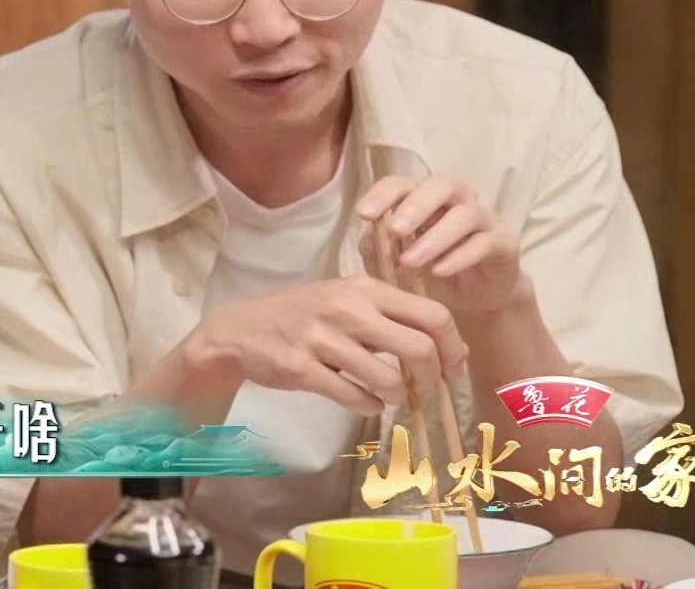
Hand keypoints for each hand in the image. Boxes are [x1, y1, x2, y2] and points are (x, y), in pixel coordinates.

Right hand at [181, 276, 467, 415]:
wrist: (241, 329)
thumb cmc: (303, 314)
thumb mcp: (345, 298)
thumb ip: (388, 314)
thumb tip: (442, 346)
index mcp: (365, 288)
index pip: (432, 314)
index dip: (453, 346)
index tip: (452, 366)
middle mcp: (347, 309)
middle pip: (419, 347)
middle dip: (430, 376)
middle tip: (423, 387)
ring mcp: (322, 339)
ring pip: (388, 379)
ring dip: (396, 396)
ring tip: (388, 395)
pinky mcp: (302, 368)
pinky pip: (354, 398)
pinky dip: (368, 406)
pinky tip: (364, 402)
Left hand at [356, 175, 529, 316]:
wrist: (473, 299)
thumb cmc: (429, 271)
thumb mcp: (396, 264)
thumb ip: (380, 250)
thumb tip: (369, 238)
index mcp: (424, 197)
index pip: (403, 183)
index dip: (382, 194)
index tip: (363, 214)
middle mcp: (456, 199)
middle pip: (441, 185)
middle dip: (416, 205)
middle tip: (395, 229)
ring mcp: (483, 218)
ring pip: (465, 215)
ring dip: (435, 237)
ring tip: (411, 262)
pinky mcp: (504, 242)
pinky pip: (484, 243)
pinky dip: (460, 256)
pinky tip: (439, 272)